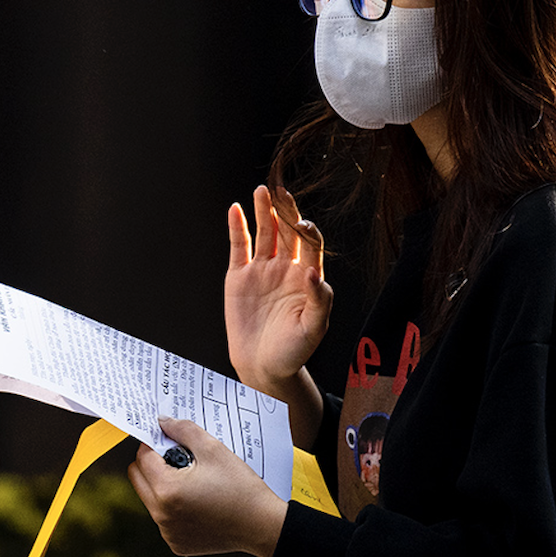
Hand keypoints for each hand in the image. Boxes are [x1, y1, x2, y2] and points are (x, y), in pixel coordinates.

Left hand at [127, 417, 286, 556]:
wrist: (261, 525)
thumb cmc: (240, 487)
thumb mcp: (213, 449)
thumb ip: (183, 430)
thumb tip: (162, 422)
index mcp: (166, 489)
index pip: (142, 456)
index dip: (154, 442)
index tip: (170, 439)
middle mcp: (161, 514)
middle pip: (138, 478)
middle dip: (152, 463)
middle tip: (178, 457)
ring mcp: (168, 532)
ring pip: (150, 498)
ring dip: (162, 484)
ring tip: (193, 479)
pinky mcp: (177, 543)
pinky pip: (164, 518)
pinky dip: (174, 506)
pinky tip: (199, 500)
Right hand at [225, 185, 332, 395]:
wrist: (263, 366)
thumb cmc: (294, 350)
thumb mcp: (314, 328)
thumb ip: (319, 300)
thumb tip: (315, 273)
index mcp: (307, 277)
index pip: (311, 245)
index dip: (307, 233)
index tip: (303, 225)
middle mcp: (286, 268)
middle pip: (287, 232)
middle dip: (285, 212)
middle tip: (281, 192)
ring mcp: (262, 270)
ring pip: (264, 233)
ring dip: (263, 211)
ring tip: (262, 191)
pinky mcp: (239, 276)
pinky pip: (239, 246)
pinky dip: (237, 227)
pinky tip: (236, 209)